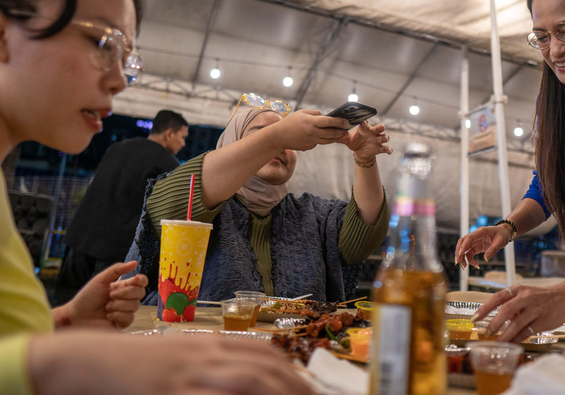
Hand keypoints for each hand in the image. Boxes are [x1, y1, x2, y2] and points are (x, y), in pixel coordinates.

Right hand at [28, 330, 315, 394]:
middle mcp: (205, 355)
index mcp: (208, 344)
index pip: (263, 354)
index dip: (290, 371)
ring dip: (278, 391)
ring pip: (248, 381)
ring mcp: (189, 375)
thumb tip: (241, 378)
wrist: (88, 361)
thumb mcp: (179, 357)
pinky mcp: (172, 392)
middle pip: (264, 368)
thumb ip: (209, 363)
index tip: (308, 386)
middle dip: (295, 385)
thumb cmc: (135, 363)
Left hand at [54, 261, 147, 328]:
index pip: (141, 282)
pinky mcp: (122, 323)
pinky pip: (129, 318)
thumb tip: (135, 263)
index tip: (136, 279)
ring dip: (119, 305)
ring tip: (106, 307)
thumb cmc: (86, 297)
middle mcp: (127, 299)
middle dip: (126, 293)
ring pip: (135, 306)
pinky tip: (108, 316)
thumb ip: (116, 269)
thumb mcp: (100, 279)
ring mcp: (125, 311)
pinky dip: (118, 316)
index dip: (142, 280)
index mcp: (123, 287)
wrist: (75, 316)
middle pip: (140, 293)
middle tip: (110, 295)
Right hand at [270, 110, 349, 150]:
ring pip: (327, 140)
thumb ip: (314, 113)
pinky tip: (325, 137)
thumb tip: (324, 115)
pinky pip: (319, 143)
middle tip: (347, 131)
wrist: (279, 136)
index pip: (328, 121)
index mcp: (311, 122)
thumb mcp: (301, 113)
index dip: (339, 121)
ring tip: (341, 134)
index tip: (346, 121)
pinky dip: (322, 139)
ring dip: (335, 138)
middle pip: (331, 133)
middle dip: (340, 132)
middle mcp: (312, 132)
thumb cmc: (290, 122)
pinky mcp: (309, 147)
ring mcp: (311, 141)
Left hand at [339, 121, 391, 160]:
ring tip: (384, 138)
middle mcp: (372, 132)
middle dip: (381, 127)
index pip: (366, 122)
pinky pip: (386, 148)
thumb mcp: (347, 139)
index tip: (363, 121)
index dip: (365, 121)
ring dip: (385, 137)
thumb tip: (330, 134)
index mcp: (364, 128)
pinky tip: (389, 151)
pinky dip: (389, 149)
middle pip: (379, 128)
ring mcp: (377, 140)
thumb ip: (340, 137)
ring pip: (384, 136)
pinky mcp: (380, 148)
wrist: (359, 152)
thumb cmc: (354, 142)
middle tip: (381, 127)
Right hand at [454, 225, 509, 267]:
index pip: (469, 238)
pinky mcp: (476, 247)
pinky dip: (470, 259)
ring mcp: (475, 241)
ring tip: (464, 266)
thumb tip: (486, 259)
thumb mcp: (500, 242)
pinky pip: (469, 253)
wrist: (504, 232)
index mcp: (481, 232)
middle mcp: (475, 236)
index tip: (460, 254)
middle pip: (462, 242)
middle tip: (458, 262)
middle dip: (459, 252)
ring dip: (462, 257)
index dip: (463, 246)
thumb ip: (493, 250)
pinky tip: (476, 265)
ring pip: (464, 249)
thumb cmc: (502, 235)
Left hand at [473, 280, 564, 342]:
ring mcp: (535, 309)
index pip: (498, 297)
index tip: (475, 318)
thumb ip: (512, 305)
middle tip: (486, 332)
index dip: (485, 308)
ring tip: (497, 343)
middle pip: (506, 309)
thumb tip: (497, 320)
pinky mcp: (543, 321)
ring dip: (505, 335)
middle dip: (495, 322)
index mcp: (518, 289)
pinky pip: (527, 332)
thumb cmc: (542, 297)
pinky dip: (518, 339)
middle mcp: (526, 297)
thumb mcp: (525, 294)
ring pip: (517, 323)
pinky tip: (511, 344)